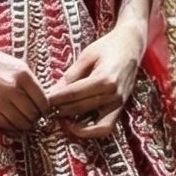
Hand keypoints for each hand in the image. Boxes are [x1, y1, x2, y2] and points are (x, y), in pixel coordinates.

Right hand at [0, 35, 54, 133]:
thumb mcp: (13, 64)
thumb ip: (27, 82)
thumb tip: (40, 102)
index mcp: (23, 74)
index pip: (43, 101)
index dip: (43, 109)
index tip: (40, 111)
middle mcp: (13, 88)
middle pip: (34, 114)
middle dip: (34, 118)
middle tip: (30, 118)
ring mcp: (0, 100)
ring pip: (22, 122)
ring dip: (23, 124)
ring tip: (20, 120)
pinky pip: (6, 125)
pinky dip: (11, 126)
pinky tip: (9, 121)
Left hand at [44, 22, 144, 140]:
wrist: (132, 45)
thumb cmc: (108, 46)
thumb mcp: (87, 56)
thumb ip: (71, 76)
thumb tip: (53, 92)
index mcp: (105, 78)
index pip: (74, 93)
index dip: (56, 98)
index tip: (43, 100)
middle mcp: (114, 94)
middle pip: (81, 108)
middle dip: (61, 110)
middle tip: (46, 109)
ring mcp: (119, 103)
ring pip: (94, 124)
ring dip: (75, 123)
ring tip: (60, 118)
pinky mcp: (121, 107)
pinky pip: (106, 126)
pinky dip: (91, 130)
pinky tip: (76, 124)